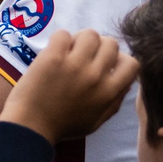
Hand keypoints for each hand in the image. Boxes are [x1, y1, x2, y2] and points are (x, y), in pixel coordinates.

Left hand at [0, 30, 138, 142]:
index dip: (120, 59)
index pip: (132, 63)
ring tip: (69, 51)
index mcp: (108, 92)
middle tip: (84, 55)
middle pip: (110, 43)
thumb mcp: (97, 120)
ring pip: (89, 34)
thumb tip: (125, 82)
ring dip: (80, 39)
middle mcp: (95, 76)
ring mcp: (74, 65)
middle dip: (99, 46)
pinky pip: (63, 34)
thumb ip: (114, 101)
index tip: (106, 63)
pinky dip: (59, 40)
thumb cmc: (63, 126)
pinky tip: (54, 51)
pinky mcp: (53, 58)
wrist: (30, 127)